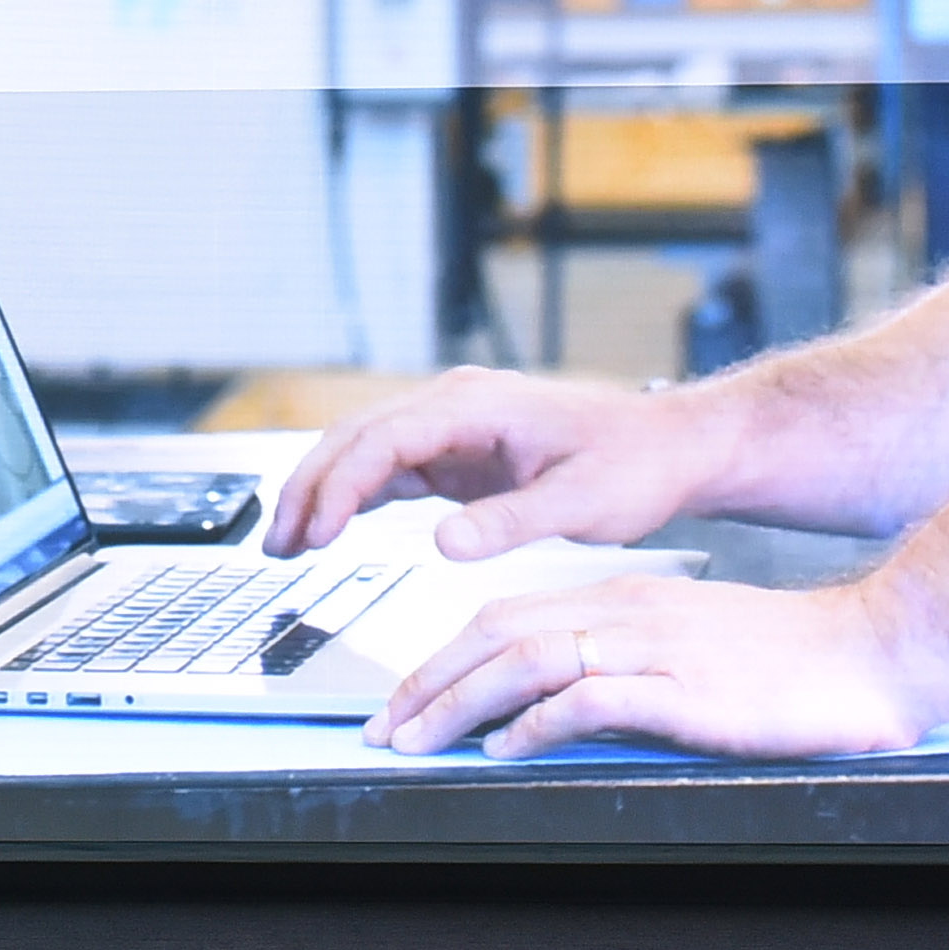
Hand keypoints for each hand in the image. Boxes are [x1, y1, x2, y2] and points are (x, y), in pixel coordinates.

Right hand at [266, 367, 724, 560]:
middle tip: (277, 544)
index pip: (382, 441)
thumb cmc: (636, 464)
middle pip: (353, 438)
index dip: (339, 487)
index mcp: (476, 405)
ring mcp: (450, 425)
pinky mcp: (455, 450)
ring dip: (321, 493)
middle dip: (309, 490)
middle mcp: (454, 405)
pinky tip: (329, 527)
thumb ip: (510, 521)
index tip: (316, 532)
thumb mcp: (582, 502)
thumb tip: (444, 543)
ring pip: (360, 450)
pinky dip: (351, 496)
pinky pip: (386, 467)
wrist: (671, 448)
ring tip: (287, 542)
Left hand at [361, 572, 936, 759]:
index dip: (445, 657)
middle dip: (428, 682)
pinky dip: (536, 721)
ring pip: (525, 660)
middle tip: (384, 728)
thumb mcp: (690, 646)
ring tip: (418, 742)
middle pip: (496, 633)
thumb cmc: (794, 659)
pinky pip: (591, 697)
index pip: (506, 617)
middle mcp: (628, 613)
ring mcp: (655, 648)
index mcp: (625, 600)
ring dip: (459, 703)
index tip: (407, 699)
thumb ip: (625, 662)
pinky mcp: (687, 689)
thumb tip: (555, 707)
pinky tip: (504, 749)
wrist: (881, 650)